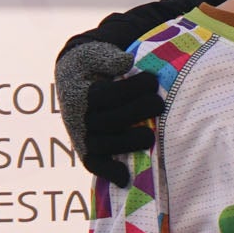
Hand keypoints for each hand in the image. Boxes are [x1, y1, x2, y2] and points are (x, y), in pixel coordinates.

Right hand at [55, 41, 162, 186]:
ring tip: (150, 136)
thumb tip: (125, 63)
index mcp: (81, 93)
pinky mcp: (86, 150)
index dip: (131, 89)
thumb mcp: (93, 53)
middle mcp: (79, 117)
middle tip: (159, 103)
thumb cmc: (90, 65)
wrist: (74, 79)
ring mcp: (82, 136)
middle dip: (137, 112)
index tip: (153, 80)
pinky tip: (125, 179)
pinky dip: (108, 172)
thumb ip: (107, 57)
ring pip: (103, 145)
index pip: (106, 95)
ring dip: (128, 143)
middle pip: (108, 121)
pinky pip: (94, 164)